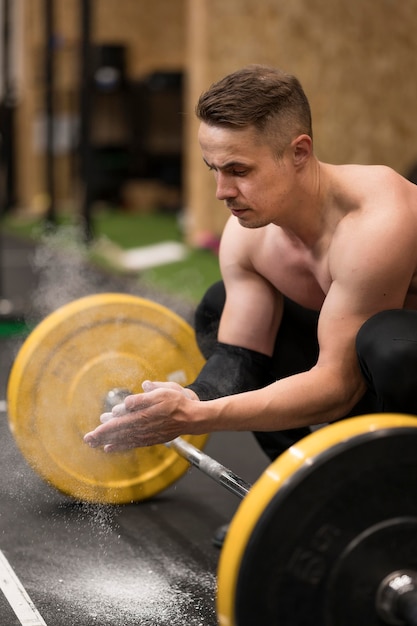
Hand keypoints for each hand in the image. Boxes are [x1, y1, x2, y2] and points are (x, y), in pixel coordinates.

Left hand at [83, 380, 198, 451]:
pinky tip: (110, 448)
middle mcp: (142, 427)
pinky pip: (132, 444)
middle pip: (118, 433)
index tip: (92, 431)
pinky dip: (120, 446)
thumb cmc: (177, 402)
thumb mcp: (163, 392)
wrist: (192, 418)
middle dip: (101, 436)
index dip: (105, 428)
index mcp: (143, 415)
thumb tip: (126, 403)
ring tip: (94, 443)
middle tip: (87, 439)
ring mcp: (146, 434)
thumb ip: (144, 398)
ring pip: (123, 439)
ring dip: (108, 441)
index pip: (120, 423)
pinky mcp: (150, 439)